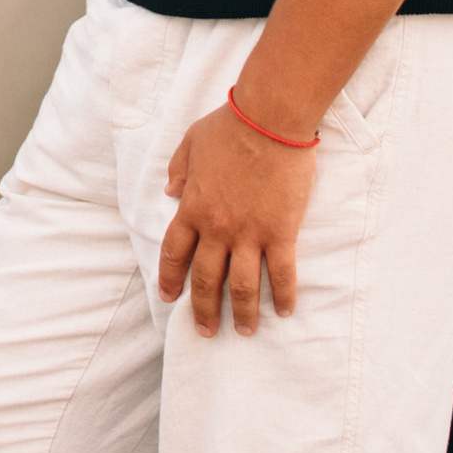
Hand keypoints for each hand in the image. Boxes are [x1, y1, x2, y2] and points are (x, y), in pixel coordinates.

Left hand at [157, 102, 318, 336]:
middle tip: (205, 331)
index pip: (174, 254)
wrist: (269, 120)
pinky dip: (282, 296)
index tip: (170, 298)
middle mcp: (217, 228)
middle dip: (203, 310)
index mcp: (192, 208)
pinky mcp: (280, 233)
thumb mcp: (191, 142)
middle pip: (205, 279)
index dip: (170, 279)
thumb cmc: (230, 126)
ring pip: (241, 286)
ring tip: (244, 331)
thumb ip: (178, 169)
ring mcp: (249, 234)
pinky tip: (283, 311)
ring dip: (242, 313)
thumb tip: (168, 190)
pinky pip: (281, 273)